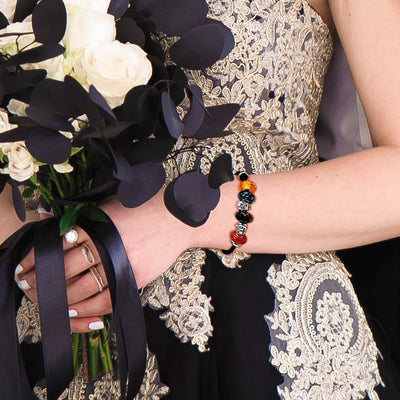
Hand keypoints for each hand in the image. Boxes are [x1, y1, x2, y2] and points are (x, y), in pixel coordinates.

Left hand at [15, 189, 192, 332]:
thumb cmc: (142, 207)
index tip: (25, 268)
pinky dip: (87, 310)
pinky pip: (105, 301)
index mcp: (96, 224)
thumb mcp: (109, 203)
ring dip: (61, 299)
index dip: (37, 259)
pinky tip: (75, 311)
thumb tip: (48, 217)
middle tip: (30, 287)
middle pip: (63, 270)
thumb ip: (81, 214)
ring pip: (81, 289)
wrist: (176, 218)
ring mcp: (120, 264)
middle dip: (42, 282)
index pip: (56, 245)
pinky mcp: (134, 278)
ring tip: (50, 302)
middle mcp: (105, 245)